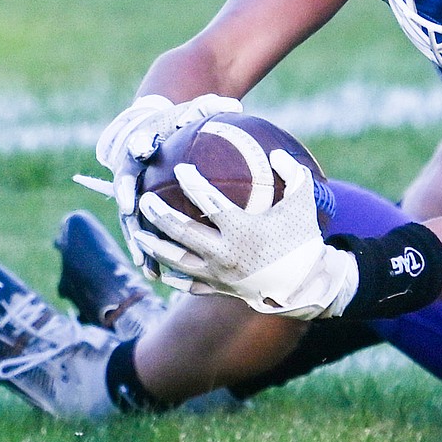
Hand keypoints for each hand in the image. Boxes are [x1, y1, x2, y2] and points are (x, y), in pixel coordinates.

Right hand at [80, 93, 241, 272]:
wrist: (153, 126)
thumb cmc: (176, 119)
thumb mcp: (190, 109)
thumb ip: (207, 107)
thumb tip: (234, 104)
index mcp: (136, 152)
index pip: (127, 169)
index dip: (125, 185)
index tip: (130, 201)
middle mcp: (130, 178)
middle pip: (125, 204)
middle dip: (131, 224)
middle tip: (140, 243)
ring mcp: (133, 196)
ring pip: (134, 225)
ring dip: (141, 247)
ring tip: (150, 269)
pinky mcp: (140, 210)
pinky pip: (147, 233)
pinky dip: (153, 252)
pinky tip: (164, 275)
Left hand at [135, 150, 357, 318]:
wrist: (304, 287)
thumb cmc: (303, 241)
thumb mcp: (303, 203)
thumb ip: (292, 174)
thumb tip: (275, 152)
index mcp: (243, 230)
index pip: (210, 203)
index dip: (192, 184)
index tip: (180, 169)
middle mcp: (225, 254)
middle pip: (183, 233)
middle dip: (160, 215)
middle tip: (143, 200)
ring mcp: (219, 275)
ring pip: (177, 261)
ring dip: (155, 246)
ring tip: (137, 233)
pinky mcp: (217, 289)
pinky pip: (186, 284)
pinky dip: (169, 276)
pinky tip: (154, 268)